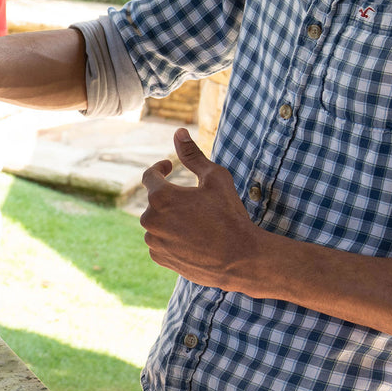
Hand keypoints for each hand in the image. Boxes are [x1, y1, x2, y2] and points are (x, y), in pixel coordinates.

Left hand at [139, 128, 263, 292]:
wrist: (241, 258)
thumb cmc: (229, 215)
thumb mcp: (215, 178)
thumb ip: (193, 154)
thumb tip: (179, 131)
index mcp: (160, 197)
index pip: (150, 175)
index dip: (160, 168)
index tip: (170, 166)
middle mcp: (151, 219)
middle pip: (155, 200)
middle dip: (171, 197)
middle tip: (195, 201)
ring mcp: (154, 240)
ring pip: (157, 221)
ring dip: (170, 218)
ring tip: (197, 223)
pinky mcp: (160, 257)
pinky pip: (160, 241)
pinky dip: (171, 236)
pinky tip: (192, 239)